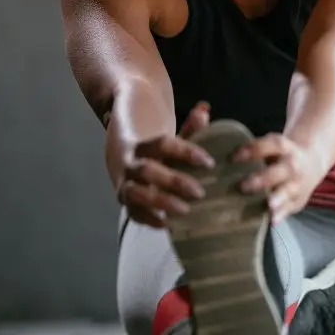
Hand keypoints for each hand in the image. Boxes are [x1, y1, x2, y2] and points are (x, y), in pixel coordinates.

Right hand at [118, 102, 215, 227]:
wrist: (126, 158)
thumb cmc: (160, 151)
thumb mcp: (174, 138)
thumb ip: (190, 127)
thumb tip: (205, 109)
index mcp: (144, 145)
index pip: (163, 144)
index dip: (186, 152)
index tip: (209, 162)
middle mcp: (131, 164)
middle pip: (147, 170)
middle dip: (173, 181)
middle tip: (200, 192)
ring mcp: (125, 184)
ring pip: (135, 193)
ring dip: (159, 202)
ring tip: (185, 210)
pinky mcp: (125, 202)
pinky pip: (133, 213)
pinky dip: (148, 220)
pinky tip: (168, 225)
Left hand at [233, 133, 325, 222]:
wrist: (311, 164)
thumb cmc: (279, 156)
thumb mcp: (272, 147)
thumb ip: (254, 151)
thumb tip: (220, 160)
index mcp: (284, 148)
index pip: (271, 145)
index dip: (253, 150)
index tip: (233, 158)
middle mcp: (292, 165)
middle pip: (279, 171)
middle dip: (263, 178)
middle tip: (243, 186)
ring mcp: (297, 183)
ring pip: (288, 190)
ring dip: (278, 198)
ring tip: (268, 205)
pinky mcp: (298, 200)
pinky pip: (290, 207)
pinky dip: (282, 214)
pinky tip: (272, 221)